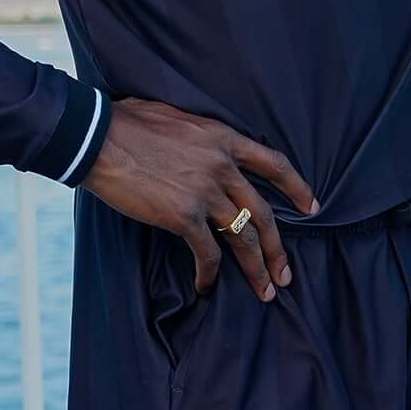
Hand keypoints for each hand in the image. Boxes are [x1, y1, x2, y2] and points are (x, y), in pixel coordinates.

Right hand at [79, 96, 318, 301]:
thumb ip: (202, 139)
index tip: (312, 207)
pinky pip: (208, 253)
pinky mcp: (183, 215)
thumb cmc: (127, 122)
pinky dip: (210, 274)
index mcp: (223, 139)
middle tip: (285, 274)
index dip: (297, 187)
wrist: (98, 137)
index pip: (274, 164)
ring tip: (264, 291)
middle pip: (263, 213)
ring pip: (243, 238)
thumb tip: (203, 151)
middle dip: (277, 249)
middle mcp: (222, 166)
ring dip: (256, 269)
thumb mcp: (179, 118)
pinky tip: (207, 286)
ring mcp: (205, 192)